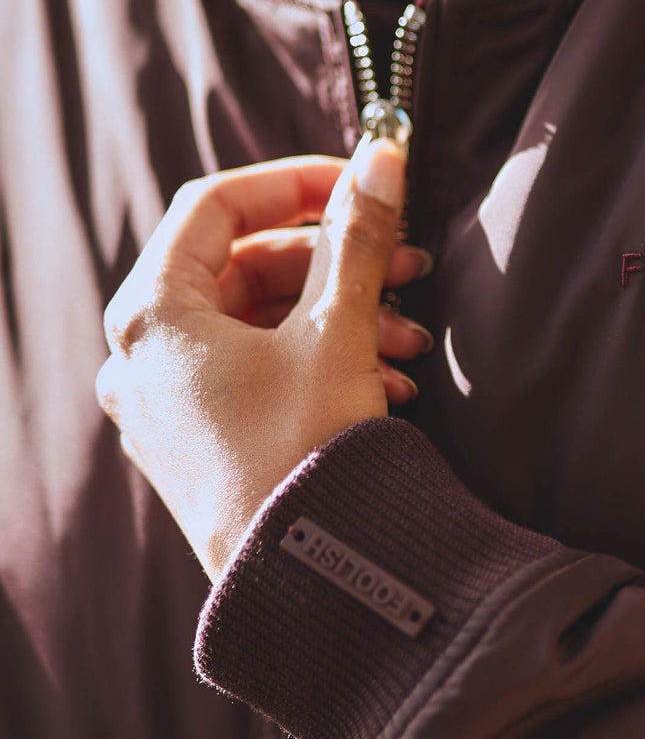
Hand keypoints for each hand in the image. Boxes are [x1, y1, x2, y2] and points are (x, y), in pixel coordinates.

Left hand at [95, 139, 433, 583]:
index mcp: (151, 318)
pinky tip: (388, 380)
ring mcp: (164, 409)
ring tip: (411, 339)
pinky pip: (254, 375)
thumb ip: (358, 234)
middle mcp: (140, 361)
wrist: (310, 578)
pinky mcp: (197, 449)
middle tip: (408, 264)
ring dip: (340, 316)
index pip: (217, 207)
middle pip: (241, 268)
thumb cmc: (306, 452)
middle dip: (335, 262)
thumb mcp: (340, 327)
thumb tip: (384, 160)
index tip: (362, 182)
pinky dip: (318, 361)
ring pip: (256, 325)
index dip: (295, 182)